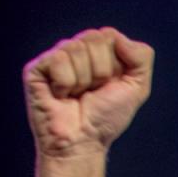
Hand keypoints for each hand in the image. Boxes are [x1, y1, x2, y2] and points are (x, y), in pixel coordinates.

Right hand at [23, 28, 154, 159]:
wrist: (84, 142)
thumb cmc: (106, 118)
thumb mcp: (137, 87)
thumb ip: (141, 57)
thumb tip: (115, 36)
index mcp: (99, 52)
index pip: (110, 35)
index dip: (116, 64)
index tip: (111, 85)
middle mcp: (75, 51)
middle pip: (94, 38)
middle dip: (101, 71)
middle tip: (93, 92)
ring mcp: (55, 58)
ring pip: (76, 48)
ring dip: (83, 80)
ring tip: (77, 95)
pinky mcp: (36, 68)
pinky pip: (58, 60)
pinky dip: (66, 83)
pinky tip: (61, 96)